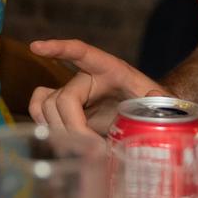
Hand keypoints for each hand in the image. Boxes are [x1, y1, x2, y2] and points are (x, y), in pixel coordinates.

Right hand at [27, 38, 168, 137]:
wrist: (146, 112)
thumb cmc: (152, 103)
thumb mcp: (161, 99)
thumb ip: (161, 98)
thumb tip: (156, 97)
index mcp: (109, 68)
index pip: (81, 52)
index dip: (59, 49)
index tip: (36, 47)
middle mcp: (85, 78)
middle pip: (63, 98)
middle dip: (74, 127)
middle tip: (95, 150)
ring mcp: (72, 92)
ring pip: (47, 107)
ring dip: (60, 131)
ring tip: (82, 150)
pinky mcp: (64, 108)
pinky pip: (39, 109)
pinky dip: (43, 124)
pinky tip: (60, 141)